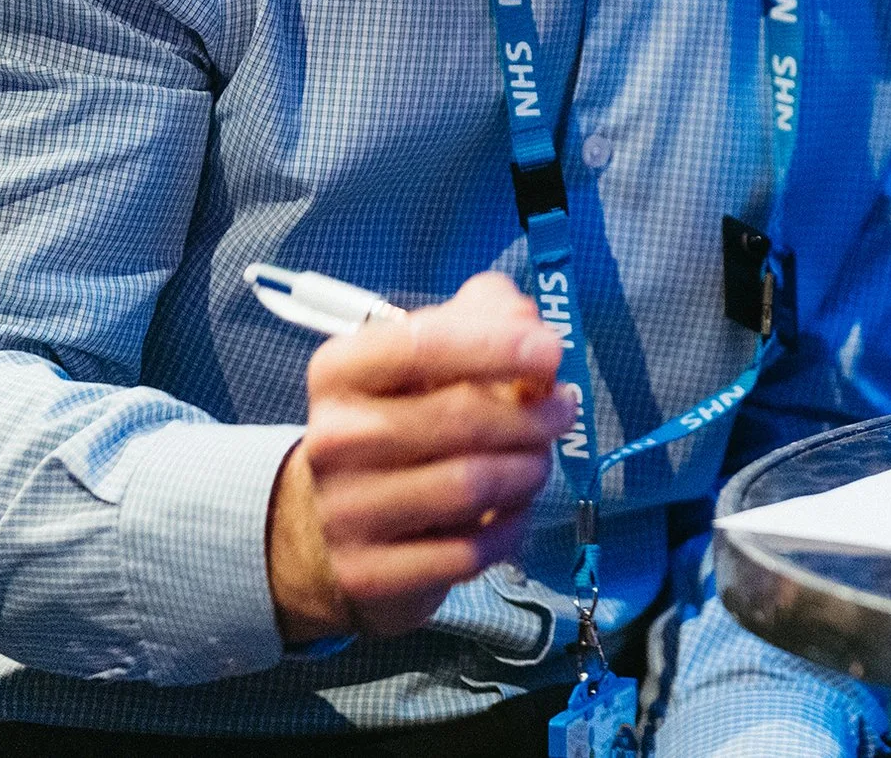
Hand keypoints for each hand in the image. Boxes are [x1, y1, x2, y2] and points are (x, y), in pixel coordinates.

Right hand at [266, 271, 572, 643]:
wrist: (329, 527)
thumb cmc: (398, 421)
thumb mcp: (429, 356)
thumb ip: (482, 316)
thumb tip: (528, 319)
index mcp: (341, 372)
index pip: (421, 345)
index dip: (497, 344)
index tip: (552, 350)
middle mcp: (333, 439)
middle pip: (462, 419)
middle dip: (532, 415)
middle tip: (561, 411)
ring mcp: (345, 512)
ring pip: (473, 486)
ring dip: (529, 470)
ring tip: (538, 460)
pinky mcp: (368, 573)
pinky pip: (470, 550)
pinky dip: (511, 527)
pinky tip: (512, 510)